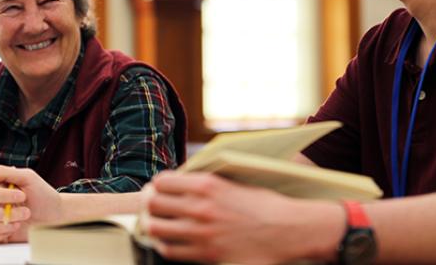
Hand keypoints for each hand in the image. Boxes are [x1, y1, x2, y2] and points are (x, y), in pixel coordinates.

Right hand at [0, 166, 61, 244]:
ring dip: (2, 226)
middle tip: (26, 212)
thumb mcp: (28, 178)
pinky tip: (12, 230)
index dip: (2, 195)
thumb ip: (5, 173)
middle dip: (7, 213)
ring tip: (20, 222)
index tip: (22, 196)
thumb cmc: (43, 195)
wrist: (54, 216)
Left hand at [144, 171, 346, 263]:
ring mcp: (201, 232)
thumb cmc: (264, 204)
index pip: (163, 181)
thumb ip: (205, 184)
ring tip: (154, 224)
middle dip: (149, 203)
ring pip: (156, 229)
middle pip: (153, 204)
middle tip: (151, 205)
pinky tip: (168, 242)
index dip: (157, 185)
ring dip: (152, 225)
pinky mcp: (206, 254)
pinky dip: (164, 246)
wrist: (286, 230)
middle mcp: (199, 207)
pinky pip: (170, 251)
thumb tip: (182, 184)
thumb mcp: (233, 182)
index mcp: (207, 184)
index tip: (158, 188)